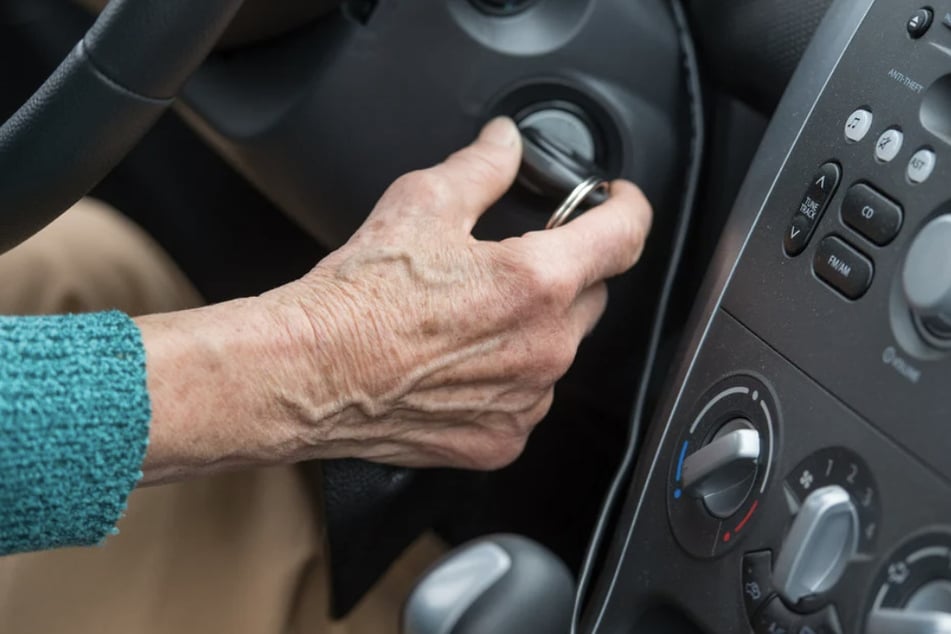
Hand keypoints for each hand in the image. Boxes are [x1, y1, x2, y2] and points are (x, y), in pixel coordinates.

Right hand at [270, 117, 651, 469]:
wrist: (306, 374)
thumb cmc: (356, 300)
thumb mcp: (421, 204)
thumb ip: (482, 167)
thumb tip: (506, 142)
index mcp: (536, 281)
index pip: (623, 236)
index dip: (627, 208)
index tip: (618, 203)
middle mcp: (544, 347)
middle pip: (590, 296)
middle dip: (564, 273)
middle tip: (507, 265)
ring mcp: (526, 401)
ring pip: (559, 351)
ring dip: (535, 330)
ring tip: (468, 321)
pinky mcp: (501, 440)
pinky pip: (527, 400)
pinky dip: (508, 380)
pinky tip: (459, 365)